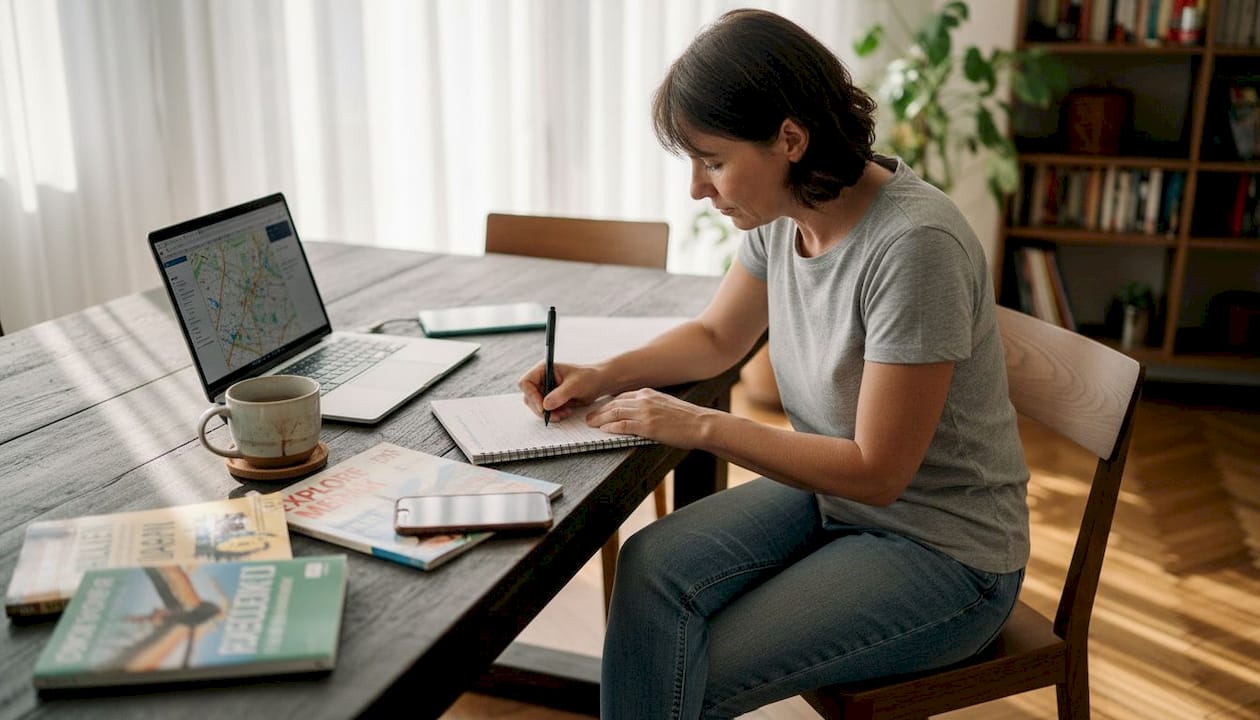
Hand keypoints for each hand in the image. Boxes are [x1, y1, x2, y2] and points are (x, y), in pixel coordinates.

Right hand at [518, 361, 604, 421]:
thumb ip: (560, 394)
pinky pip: (545, 411)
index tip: (543, 407)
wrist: (599, 383)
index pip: (526, 382)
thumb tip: (545, 405)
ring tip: (564, 413)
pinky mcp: (551, 399)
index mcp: (544, 369)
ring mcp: (546, 390)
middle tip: (555, 415)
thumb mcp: (575, 385)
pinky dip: (554, 415)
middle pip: (529, 397)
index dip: (531, 395)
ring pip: (537, 406)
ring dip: (548, 413)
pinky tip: (566, 412)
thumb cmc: (589, 378)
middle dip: (541, 409)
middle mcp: (542, 379)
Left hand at [584, 388, 713, 448]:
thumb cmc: (687, 418)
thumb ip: (651, 406)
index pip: (622, 397)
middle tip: (589, 417)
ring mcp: (645, 413)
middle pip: (615, 404)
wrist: (701, 424)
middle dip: (600, 411)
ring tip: (591, 424)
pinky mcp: (647, 426)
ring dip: (600, 419)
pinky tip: (604, 430)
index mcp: (649, 393)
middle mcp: (644, 400)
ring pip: (615, 413)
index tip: (600, 409)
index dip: (608, 403)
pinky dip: (611, 427)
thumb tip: (640, 414)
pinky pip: (623, 426)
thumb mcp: (666, 405)